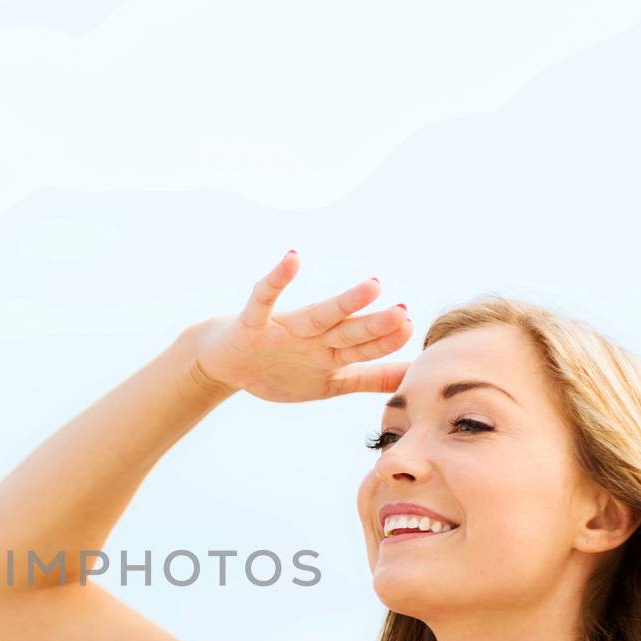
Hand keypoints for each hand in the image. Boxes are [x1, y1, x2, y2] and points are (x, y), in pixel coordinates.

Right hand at [188, 250, 412, 402]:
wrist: (227, 365)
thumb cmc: (282, 369)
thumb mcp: (329, 381)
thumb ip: (370, 377)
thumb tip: (413, 375)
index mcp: (329, 354)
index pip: (362, 349)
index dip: (385, 342)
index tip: (412, 329)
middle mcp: (311, 337)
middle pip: (347, 331)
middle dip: (373, 325)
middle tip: (403, 312)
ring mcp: (284, 329)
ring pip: (317, 315)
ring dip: (344, 303)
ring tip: (373, 285)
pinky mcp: (253, 323)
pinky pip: (264, 298)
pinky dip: (276, 279)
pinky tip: (293, 258)